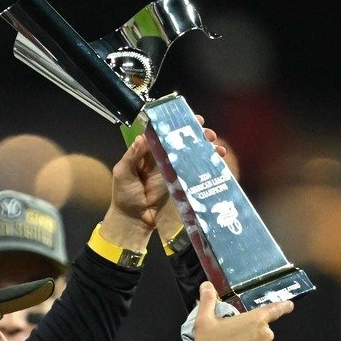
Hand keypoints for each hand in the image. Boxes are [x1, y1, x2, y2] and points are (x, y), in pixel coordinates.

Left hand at [103, 119, 224, 249]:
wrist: (133, 221)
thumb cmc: (123, 196)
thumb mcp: (123, 173)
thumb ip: (132, 156)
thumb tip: (142, 137)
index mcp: (148, 153)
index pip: (165, 134)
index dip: (178, 125)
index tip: (191, 119)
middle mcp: (164, 159)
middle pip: (183, 142)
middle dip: (198, 135)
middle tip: (208, 134)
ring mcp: (174, 172)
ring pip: (193, 155)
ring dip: (207, 149)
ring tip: (217, 148)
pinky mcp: (181, 185)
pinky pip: (196, 173)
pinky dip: (208, 167)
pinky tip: (218, 162)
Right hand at [193, 282, 292, 340]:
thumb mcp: (204, 322)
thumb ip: (207, 301)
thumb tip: (206, 286)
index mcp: (256, 320)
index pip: (275, 309)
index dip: (283, 305)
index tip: (289, 304)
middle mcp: (267, 334)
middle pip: (260, 326)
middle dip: (248, 329)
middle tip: (230, 335)